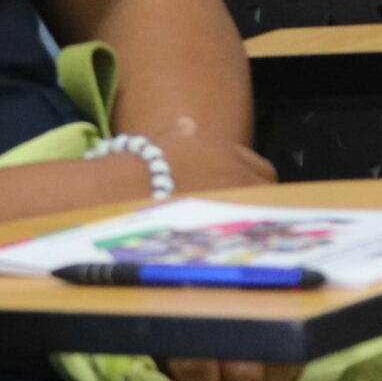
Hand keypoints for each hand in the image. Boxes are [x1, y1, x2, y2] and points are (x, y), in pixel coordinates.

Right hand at [151, 114, 292, 380]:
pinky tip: (221, 255)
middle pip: (267, 194)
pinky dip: (235, 248)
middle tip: (236, 220)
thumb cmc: (132, 168)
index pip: (262, 170)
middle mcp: (237, 179)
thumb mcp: (158, 143)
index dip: (252, 182)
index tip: (240, 194)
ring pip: (258, 220)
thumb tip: (188, 124)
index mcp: (226, 154)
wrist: (115, 194)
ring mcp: (233, 207)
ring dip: (248, 228)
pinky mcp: (222, 235)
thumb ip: (179, 135)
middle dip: (256, 204)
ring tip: (228, 240)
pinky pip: (242, 243)